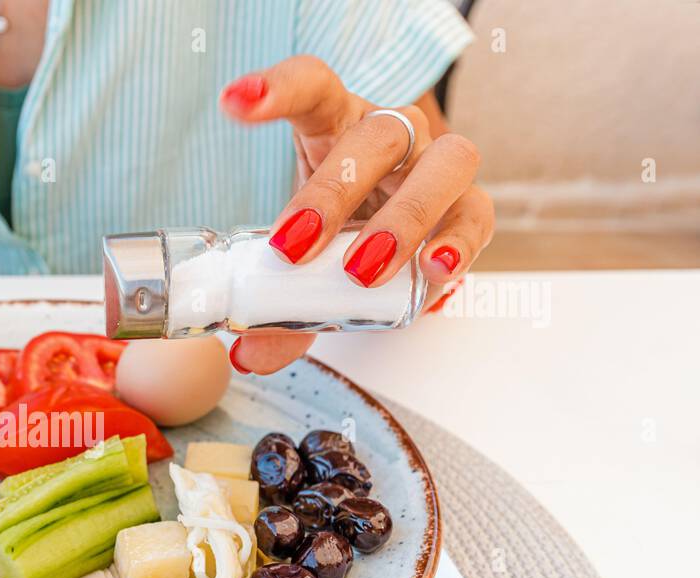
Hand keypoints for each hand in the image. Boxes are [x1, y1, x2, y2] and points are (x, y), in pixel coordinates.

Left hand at [219, 56, 493, 373]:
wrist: (395, 233)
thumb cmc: (342, 228)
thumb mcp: (302, 258)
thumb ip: (278, 305)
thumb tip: (248, 356)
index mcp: (336, 124)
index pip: (311, 87)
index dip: (276, 90)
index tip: (235, 104)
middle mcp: (391, 135)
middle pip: (375, 135)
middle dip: (333, 192)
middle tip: (293, 246)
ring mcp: (436, 165)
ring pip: (441, 163)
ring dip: (403, 219)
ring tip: (365, 270)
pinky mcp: (470, 205)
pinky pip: (477, 215)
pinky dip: (458, 245)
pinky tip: (436, 273)